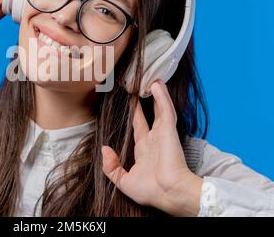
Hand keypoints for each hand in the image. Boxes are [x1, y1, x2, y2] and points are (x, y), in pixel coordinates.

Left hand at [101, 80, 202, 215]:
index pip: (138, 127)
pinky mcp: (169, 130)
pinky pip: (165, 109)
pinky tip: (157, 85)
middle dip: (144, 101)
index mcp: (145, 151)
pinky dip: (162, 97)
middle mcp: (154, 140)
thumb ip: (111, 167)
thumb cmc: (150, 191)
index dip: (134, 115)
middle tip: (138, 86)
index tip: (130, 102)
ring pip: (160, 108)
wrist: (167, 193)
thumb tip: (104, 149)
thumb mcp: (123, 181)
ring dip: (157, 94)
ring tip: (151, 80)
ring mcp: (163, 133)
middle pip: (149, 115)